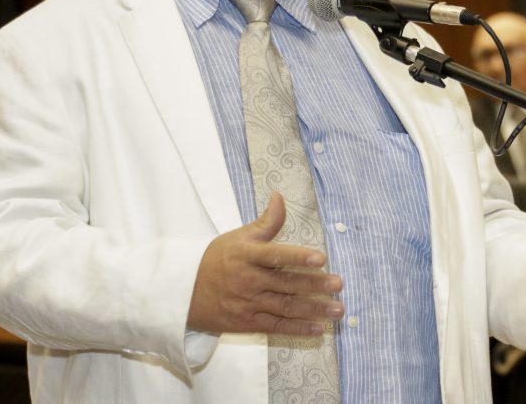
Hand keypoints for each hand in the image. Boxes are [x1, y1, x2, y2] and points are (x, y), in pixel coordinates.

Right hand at [187, 192, 343, 335]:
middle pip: (287, 283)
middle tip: (339, 284)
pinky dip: (298, 328)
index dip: (298, 257)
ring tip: (337, 309)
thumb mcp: (239, 237)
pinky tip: (319, 328)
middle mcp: (249, 280)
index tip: (321, 258)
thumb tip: (280, 196)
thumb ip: (266, 221)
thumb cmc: (217, 260)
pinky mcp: (248, 323)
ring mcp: (249, 304)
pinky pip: (277, 326)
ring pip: (286, 307)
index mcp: (247, 256)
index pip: (276, 255)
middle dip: (315, 285)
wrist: (186, 293)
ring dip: (314, 309)